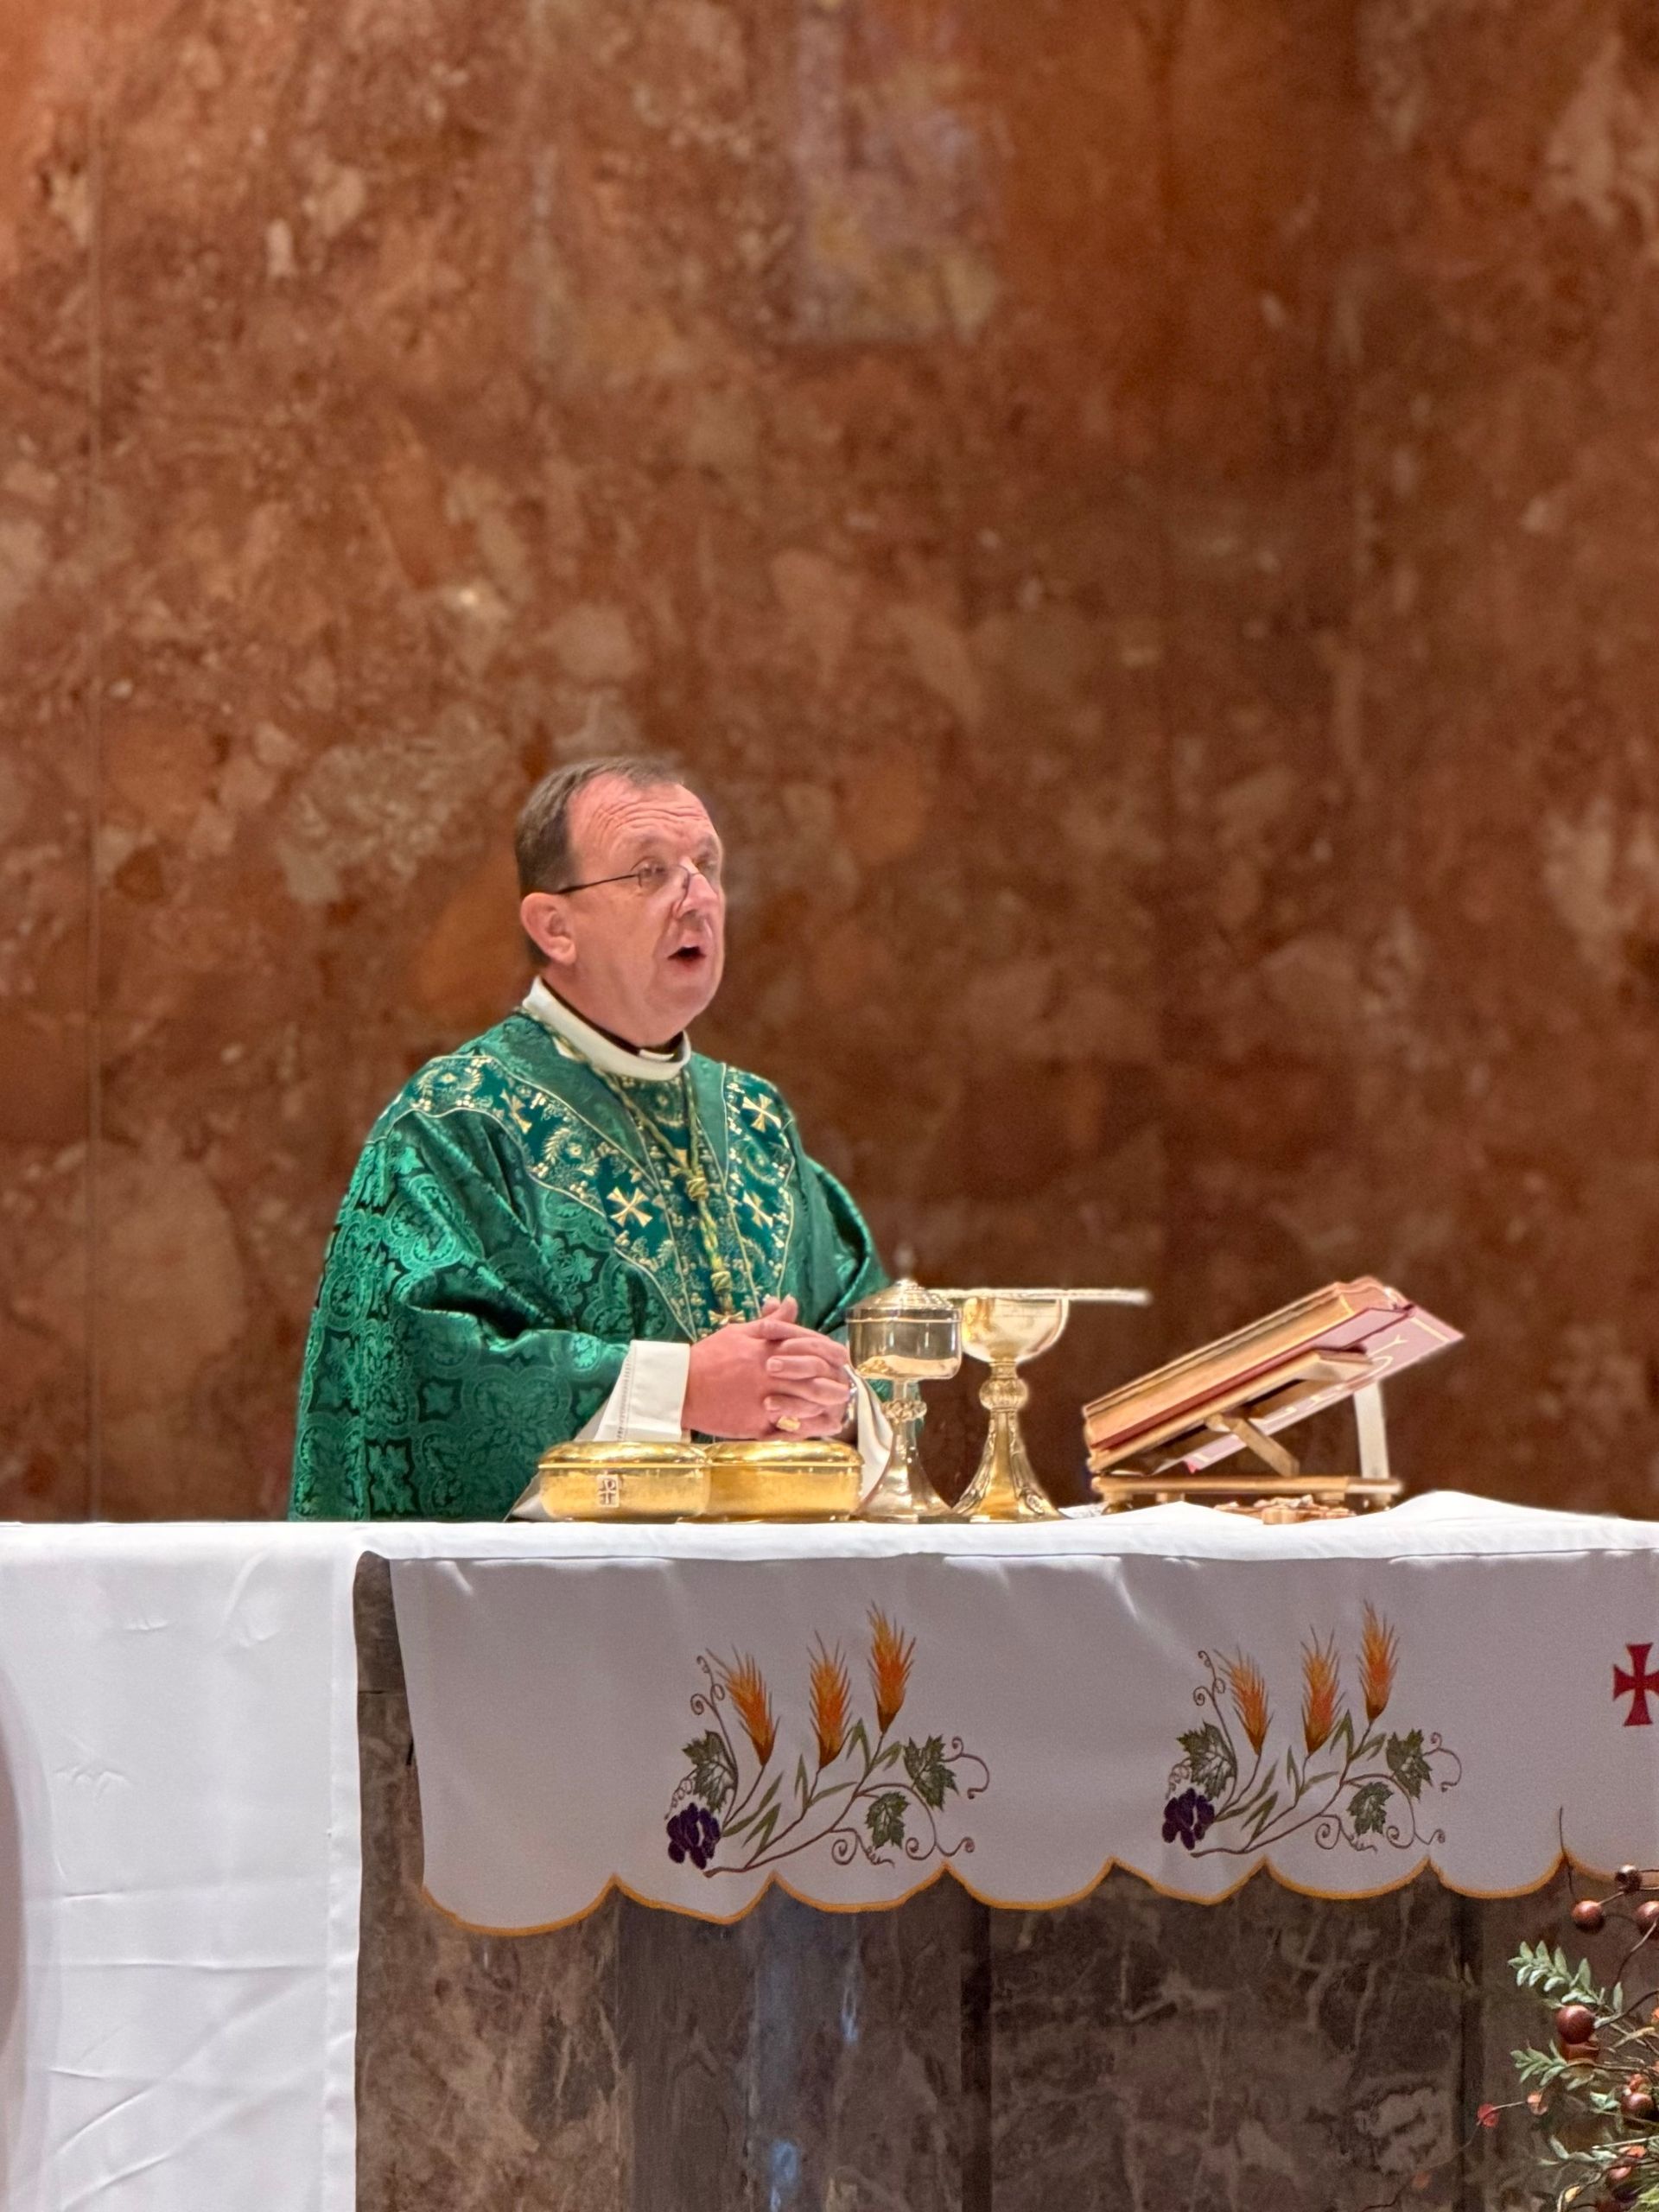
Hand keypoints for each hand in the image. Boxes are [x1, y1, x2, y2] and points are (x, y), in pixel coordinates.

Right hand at [683, 1297, 853, 1439]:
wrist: (681, 1387)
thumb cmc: (710, 1356)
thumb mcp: (740, 1332)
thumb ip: (771, 1322)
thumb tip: (790, 1301)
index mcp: (767, 1349)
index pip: (810, 1348)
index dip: (831, 1354)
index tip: (843, 1359)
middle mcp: (769, 1374)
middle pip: (814, 1379)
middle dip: (834, 1384)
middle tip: (846, 1390)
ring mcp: (763, 1401)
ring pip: (805, 1405)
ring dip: (824, 1408)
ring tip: (837, 1412)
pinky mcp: (755, 1424)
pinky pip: (788, 1429)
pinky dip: (805, 1429)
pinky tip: (817, 1429)